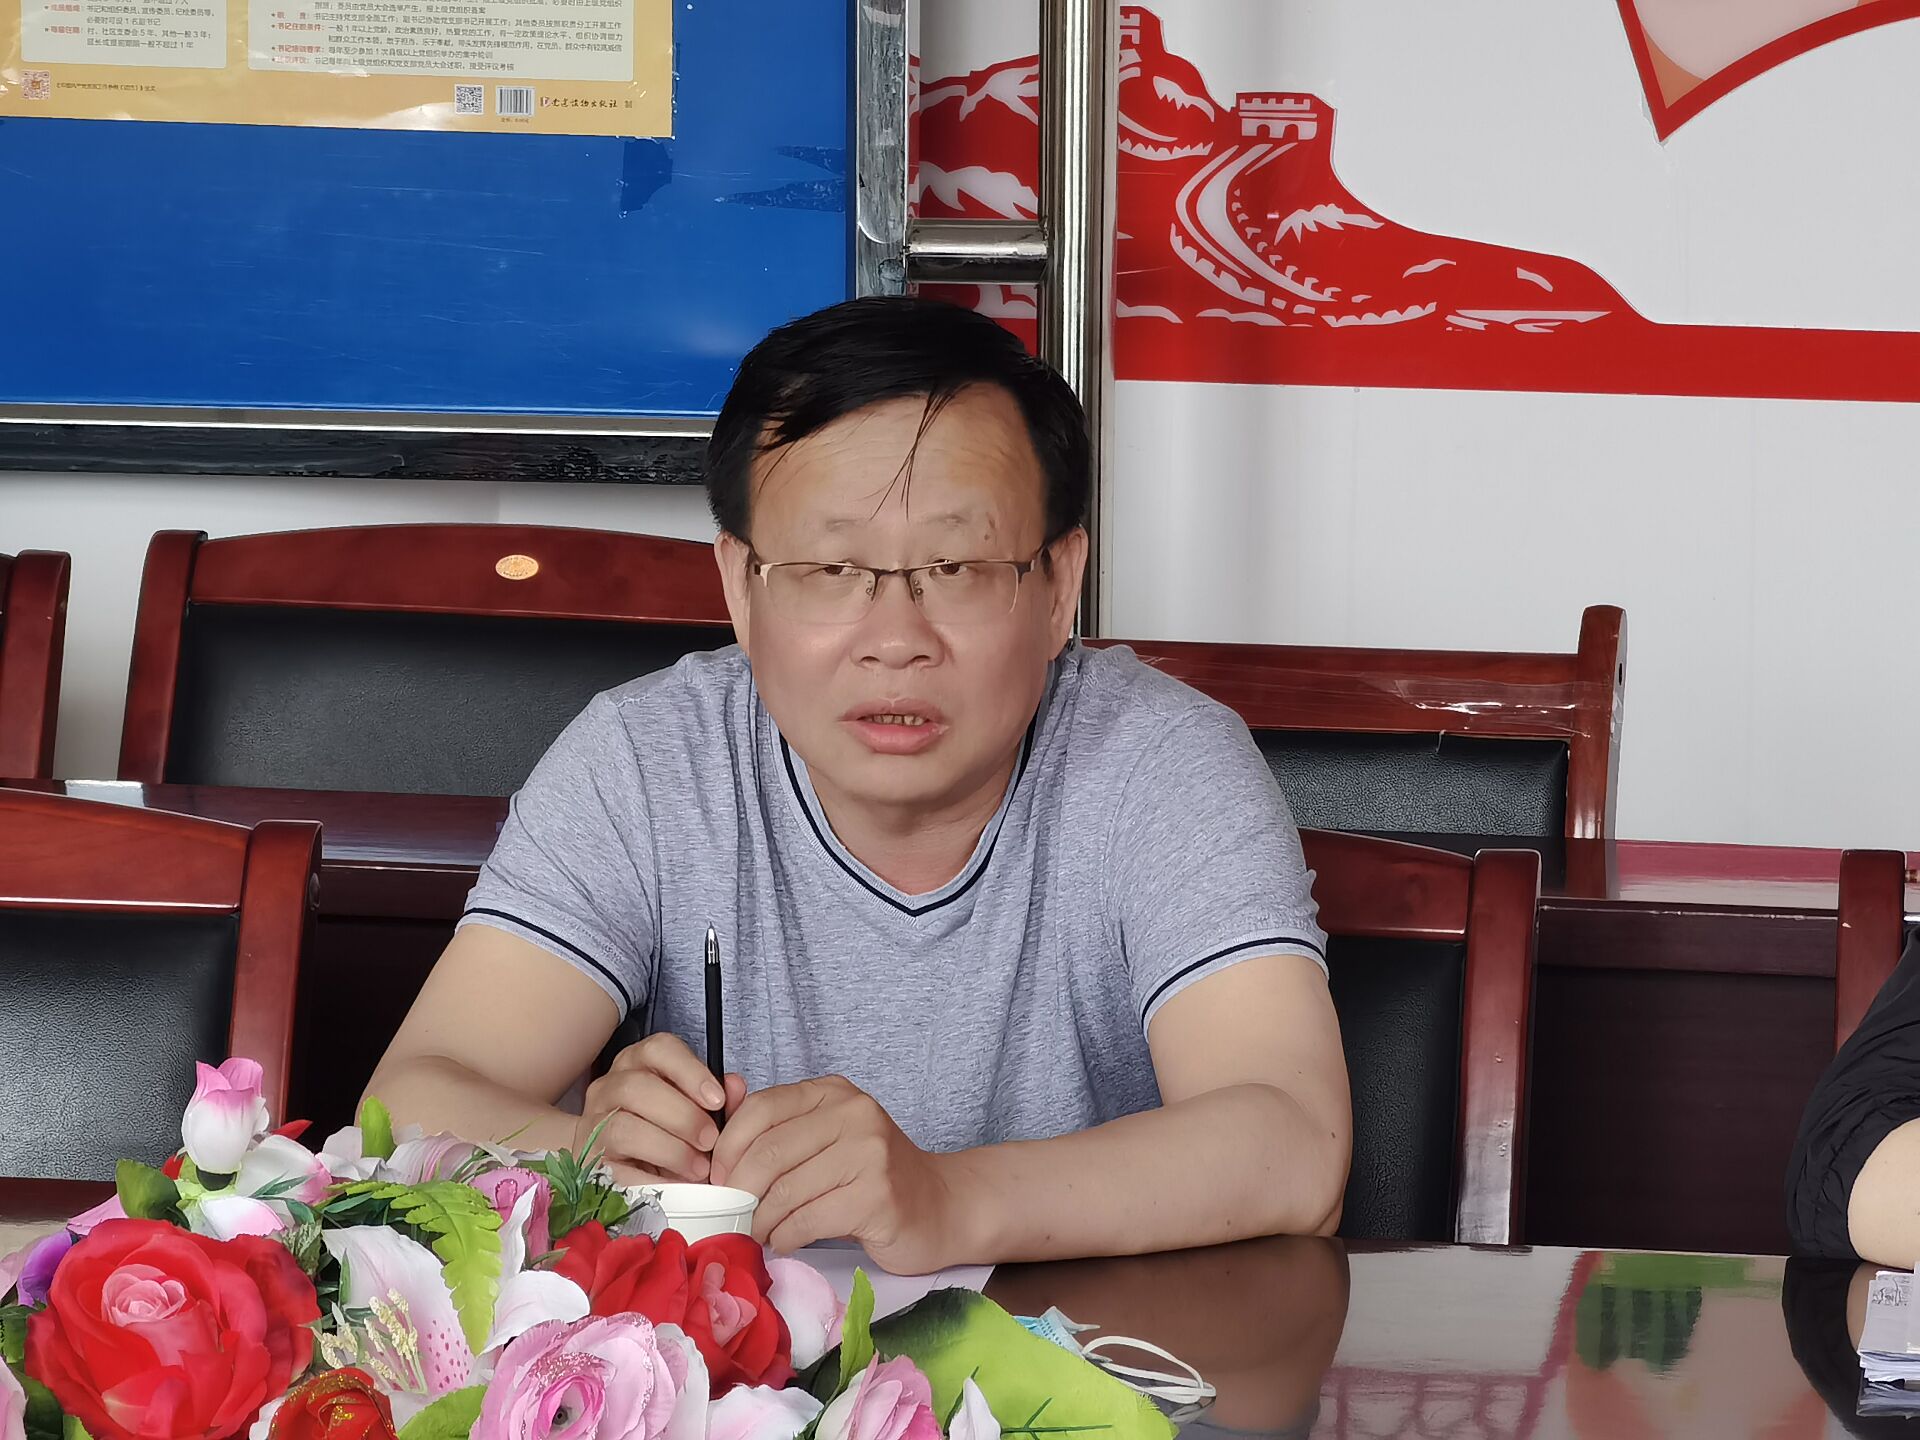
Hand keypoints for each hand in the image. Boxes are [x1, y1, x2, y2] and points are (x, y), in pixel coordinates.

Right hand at [574, 1033, 747, 1184]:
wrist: (614, 1160)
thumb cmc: (662, 1130)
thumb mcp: (693, 1109)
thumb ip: (717, 1098)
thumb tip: (734, 1087)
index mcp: (638, 1063)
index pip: (659, 1049)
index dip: (691, 1072)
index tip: (717, 1100)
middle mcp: (610, 1087)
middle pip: (638, 1087)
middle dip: (683, 1116)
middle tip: (710, 1140)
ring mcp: (594, 1124)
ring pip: (624, 1126)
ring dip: (669, 1149)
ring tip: (697, 1166)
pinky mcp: (590, 1163)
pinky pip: (618, 1170)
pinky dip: (653, 1180)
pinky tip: (677, 1185)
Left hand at [710, 1075, 970, 1272]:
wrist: (940, 1206)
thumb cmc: (872, 1176)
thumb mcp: (826, 1138)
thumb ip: (778, 1127)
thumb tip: (716, 1121)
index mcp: (833, 1092)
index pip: (761, 1108)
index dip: (728, 1148)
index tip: (716, 1179)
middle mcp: (854, 1114)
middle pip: (769, 1152)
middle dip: (739, 1191)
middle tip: (731, 1214)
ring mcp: (870, 1154)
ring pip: (785, 1191)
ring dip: (761, 1221)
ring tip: (759, 1231)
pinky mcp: (877, 1197)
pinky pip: (807, 1221)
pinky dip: (786, 1237)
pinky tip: (787, 1241)